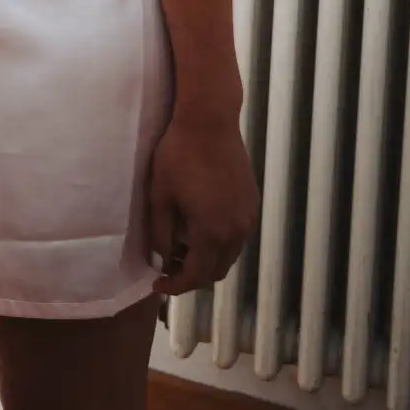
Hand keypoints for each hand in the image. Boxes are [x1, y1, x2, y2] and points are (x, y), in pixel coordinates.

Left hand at [144, 106, 254, 295]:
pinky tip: (198, 230)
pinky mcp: (252, 204)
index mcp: (212, 232)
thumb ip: (160, 233)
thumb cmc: (178, 155)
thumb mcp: (160, 195)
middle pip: (216, 272)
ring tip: (179, 250)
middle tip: (165, 268)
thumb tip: (161, 259)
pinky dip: (219, 244)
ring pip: (229, 256)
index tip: (157, 285)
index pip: (196, 276)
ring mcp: (248, 218)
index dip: (175, 287)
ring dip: (206, 261)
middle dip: (190, 276)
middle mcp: (237, 231)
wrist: (210, 122)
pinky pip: (237, 237)